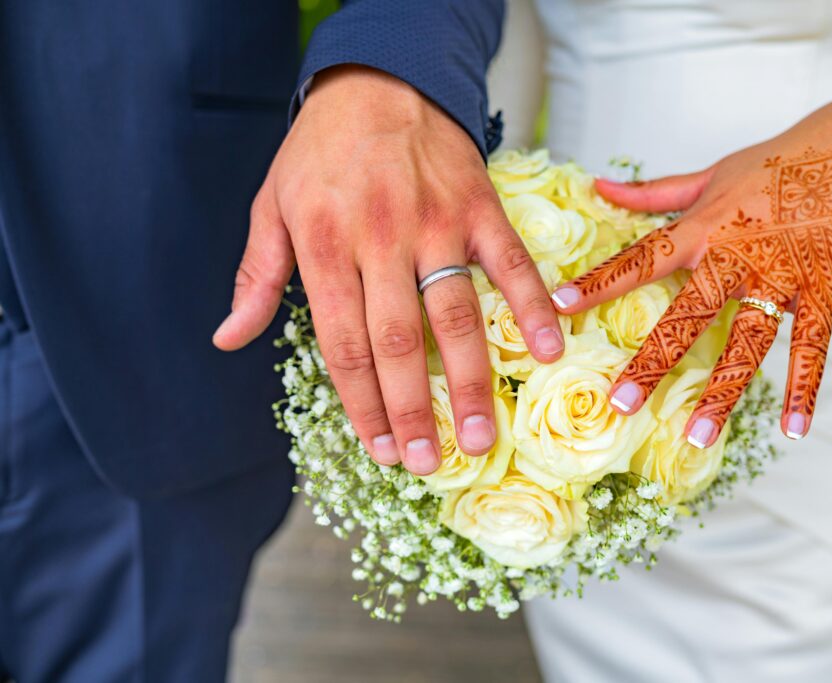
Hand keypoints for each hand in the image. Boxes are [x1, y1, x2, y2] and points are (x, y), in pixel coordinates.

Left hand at [213, 66, 563, 473]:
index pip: (343, 344)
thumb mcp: (271, 206)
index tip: (378, 449)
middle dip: (413, 410)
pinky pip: (511, 264)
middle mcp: (381, 239)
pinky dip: (531, 308)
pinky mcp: (479, 207)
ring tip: (483, 435)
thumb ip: (257, 277)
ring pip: (457, 315)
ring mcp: (437, 223)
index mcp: (325, 245)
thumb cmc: (321, 152)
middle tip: (428, 463)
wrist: (379, 82)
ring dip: (472, 382)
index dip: (361, 404)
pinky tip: (544, 352)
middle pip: (399, 342)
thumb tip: (227, 339)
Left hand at [550, 91, 831, 446]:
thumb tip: (598, 186)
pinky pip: (815, 345)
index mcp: (703, 226)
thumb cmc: (777, 161)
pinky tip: (794, 430)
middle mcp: (737, 254)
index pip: (642, 258)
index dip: (600, 282)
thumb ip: (654, 192)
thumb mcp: (711, 173)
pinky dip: (807, 389)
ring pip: (748, 341)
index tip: (558, 306)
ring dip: (723, 391)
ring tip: (697, 436)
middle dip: (653, 361)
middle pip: (689, 314)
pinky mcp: (824, 286)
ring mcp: (782, 274)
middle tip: (620, 404)